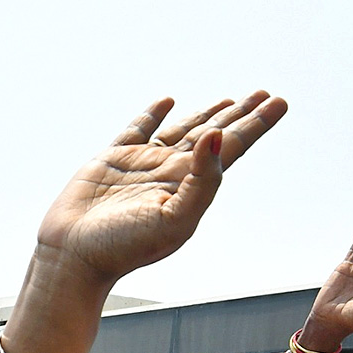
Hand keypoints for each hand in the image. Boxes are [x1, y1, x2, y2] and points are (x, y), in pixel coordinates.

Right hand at [37, 91, 286, 283]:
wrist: (74, 256)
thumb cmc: (123, 247)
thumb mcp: (175, 219)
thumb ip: (203, 181)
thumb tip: (218, 136)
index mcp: (190, 186)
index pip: (231, 148)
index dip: (256, 124)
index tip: (278, 102)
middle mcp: (172, 174)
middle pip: (214, 136)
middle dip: (240, 115)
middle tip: (265, 95)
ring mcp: (144, 165)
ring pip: (183, 130)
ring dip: (206, 114)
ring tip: (228, 99)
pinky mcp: (113, 160)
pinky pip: (139, 129)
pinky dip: (154, 114)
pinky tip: (168, 102)